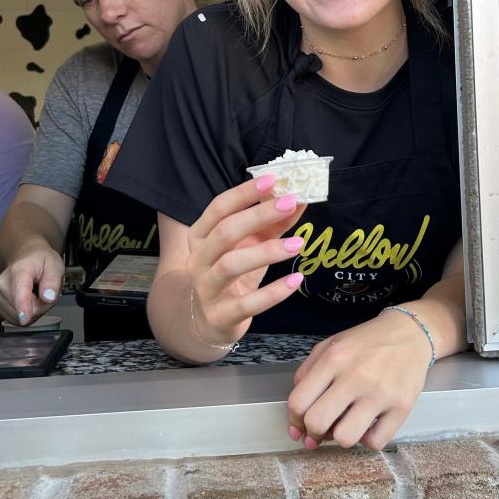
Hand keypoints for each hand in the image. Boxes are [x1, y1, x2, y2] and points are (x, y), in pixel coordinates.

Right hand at [0, 248, 63, 325]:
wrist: (27, 255)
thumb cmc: (40, 260)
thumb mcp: (54, 265)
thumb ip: (52, 281)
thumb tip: (48, 297)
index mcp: (19, 271)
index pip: (20, 292)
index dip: (23, 307)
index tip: (24, 318)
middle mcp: (4, 283)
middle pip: (25, 309)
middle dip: (40, 306)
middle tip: (44, 291)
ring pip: (19, 317)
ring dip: (33, 310)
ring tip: (36, 293)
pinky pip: (15, 319)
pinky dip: (25, 313)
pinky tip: (28, 299)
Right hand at [173, 174, 306, 349]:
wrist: (210, 320)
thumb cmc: (232, 272)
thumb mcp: (250, 244)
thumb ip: (272, 223)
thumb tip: (300, 199)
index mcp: (200, 235)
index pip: (219, 207)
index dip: (245, 192)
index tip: (273, 179)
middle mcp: (198, 259)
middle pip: (225, 232)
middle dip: (258, 215)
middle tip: (290, 202)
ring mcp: (206, 288)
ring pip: (231, 265)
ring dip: (267, 252)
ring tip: (299, 243)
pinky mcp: (220, 315)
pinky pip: (246, 304)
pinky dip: (272, 293)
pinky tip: (295, 281)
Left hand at [287, 309, 434, 451]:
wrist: (410, 332)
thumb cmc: (367, 342)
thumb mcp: (331, 344)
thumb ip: (308, 371)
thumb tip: (297, 410)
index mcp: (334, 359)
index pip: (299, 401)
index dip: (294, 420)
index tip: (299, 426)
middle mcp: (355, 376)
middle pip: (317, 422)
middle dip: (313, 433)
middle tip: (319, 433)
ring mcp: (380, 393)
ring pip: (345, 437)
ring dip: (340, 438)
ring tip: (345, 427)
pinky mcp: (402, 407)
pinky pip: (375, 442)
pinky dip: (367, 440)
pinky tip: (367, 426)